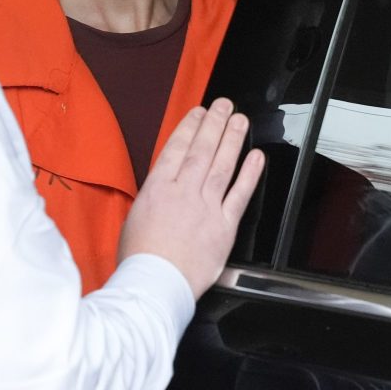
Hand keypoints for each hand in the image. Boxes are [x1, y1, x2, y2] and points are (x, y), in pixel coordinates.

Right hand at [119, 97, 264, 298]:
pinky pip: (239, 195)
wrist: (155, 284)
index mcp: (158, 189)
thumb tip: (163, 187)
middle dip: (214, 123)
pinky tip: (256, 158)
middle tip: (224, 105)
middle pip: (202, 150)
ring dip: (233, 140)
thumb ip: (153, 197)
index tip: (198, 112)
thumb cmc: (141, 259)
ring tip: (240, 121)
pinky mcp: (224, 227)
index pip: (177, 148)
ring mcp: (205, 208)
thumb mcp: (134, 218)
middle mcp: (183, 192)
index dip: (190, 127)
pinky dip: (249, 174)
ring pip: (223, 166)